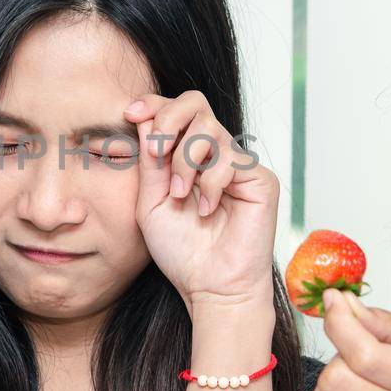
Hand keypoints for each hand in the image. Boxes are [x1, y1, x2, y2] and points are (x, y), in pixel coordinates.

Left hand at [123, 92, 278, 309]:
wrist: (208, 287)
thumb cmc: (180, 250)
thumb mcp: (150, 201)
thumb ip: (149, 161)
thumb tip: (144, 117)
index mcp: (188, 155)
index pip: (176, 110)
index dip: (154, 103)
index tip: (130, 113)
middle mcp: (216, 154)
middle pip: (196, 103)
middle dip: (169, 120)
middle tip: (155, 152)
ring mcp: (239, 165)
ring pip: (211, 130)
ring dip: (185, 162)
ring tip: (181, 195)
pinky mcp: (260, 180)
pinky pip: (231, 160)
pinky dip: (211, 183)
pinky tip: (206, 210)